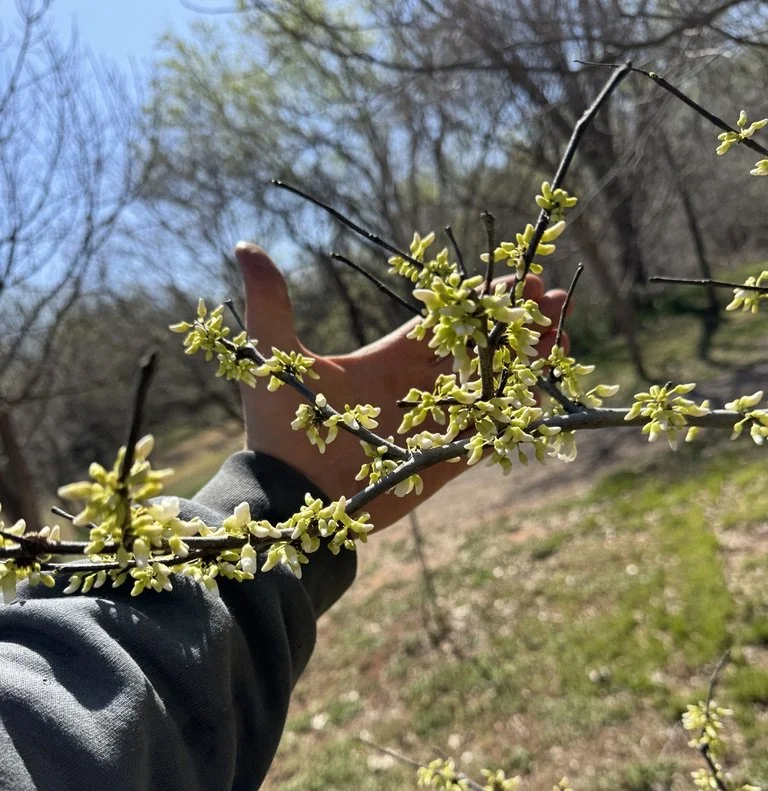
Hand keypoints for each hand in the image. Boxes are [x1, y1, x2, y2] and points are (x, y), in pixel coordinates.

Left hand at [235, 242, 568, 530]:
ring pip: (492, 387)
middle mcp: (418, 388)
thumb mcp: (276, 357)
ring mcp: (434, 425)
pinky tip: (545, 393)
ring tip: (562, 336)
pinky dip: (516, 415)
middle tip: (556, 301)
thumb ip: (272, 304)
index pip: (446, 321)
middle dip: (518, 325)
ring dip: (526, 363)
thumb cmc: (282, 430)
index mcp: (389, 359)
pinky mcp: (444, 461)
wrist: (290, 498)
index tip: (519, 276)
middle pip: (478, 350)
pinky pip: (489, 434)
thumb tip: (246, 246)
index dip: (481, 300)